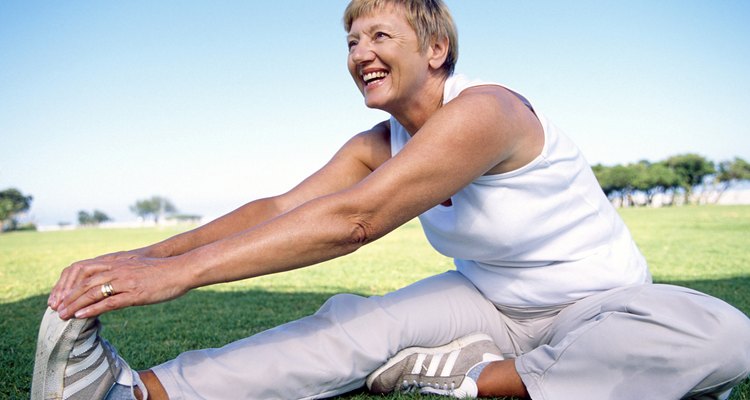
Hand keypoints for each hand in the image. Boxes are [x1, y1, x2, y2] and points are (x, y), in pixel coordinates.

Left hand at [48, 254, 187, 319]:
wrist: (182, 269)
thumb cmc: (163, 269)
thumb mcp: (138, 266)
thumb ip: (122, 271)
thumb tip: (112, 283)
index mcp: (117, 262)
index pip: (83, 269)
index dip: (69, 283)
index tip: (60, 296)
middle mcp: (118, 269)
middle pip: (84, 281)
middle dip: (67, 296)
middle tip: (55, 309)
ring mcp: (126, 281)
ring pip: (92, 292)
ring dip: (75, 304)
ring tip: (62, 315)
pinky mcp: (135, 293)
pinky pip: (109, 302)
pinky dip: (93, 309)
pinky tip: (82, 316)